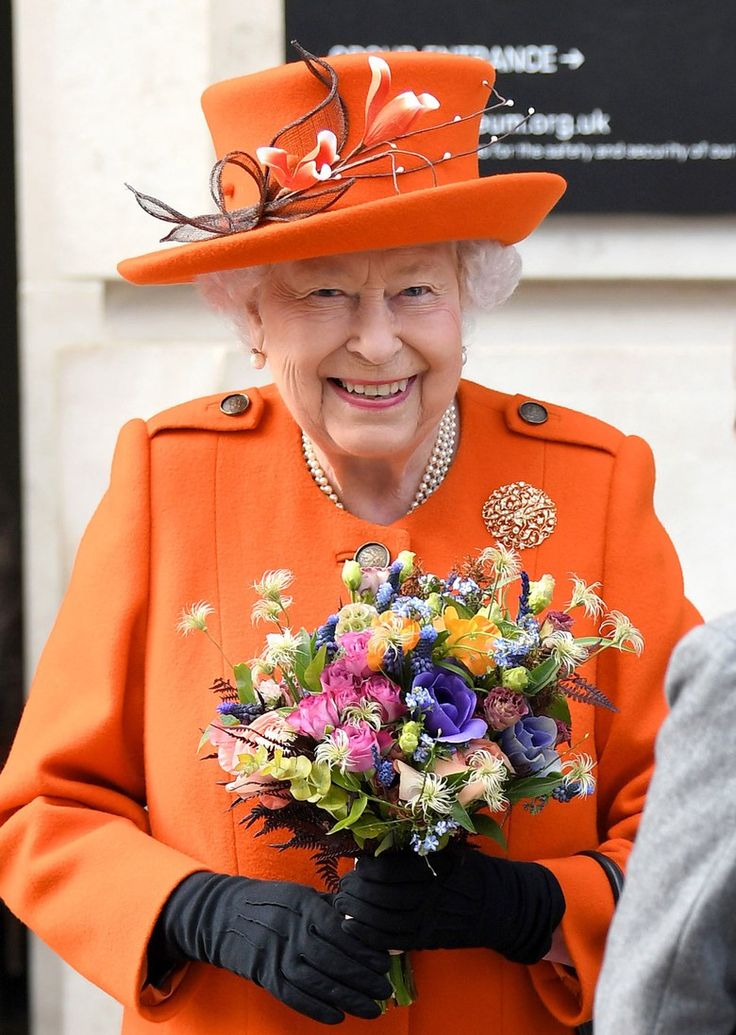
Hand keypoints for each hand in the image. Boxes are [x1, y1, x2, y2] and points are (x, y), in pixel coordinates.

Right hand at [150, 871, 391, 1023]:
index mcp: (302, 904)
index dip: (362, 948)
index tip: (383, 963)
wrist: (223, 915)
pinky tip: (337, 1016)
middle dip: (360, 977)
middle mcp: (289, 928)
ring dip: (345, 997)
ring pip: (314, 980)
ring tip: (370, 1008)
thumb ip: (328, 908)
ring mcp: (274, 953)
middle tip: (383, 990)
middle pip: (329, 958)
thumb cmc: (271, 902)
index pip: (337, 929)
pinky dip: (316, 1008)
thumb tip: (364, 925)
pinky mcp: (263, 974)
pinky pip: (292, 995)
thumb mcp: (299, 894)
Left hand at [335, 848, 564, 963]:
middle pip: (382, 897)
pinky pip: (392, 940)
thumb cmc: (472, 871)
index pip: (391, 870)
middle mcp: (432, 897)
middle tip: (344, 884)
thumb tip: (378, 850)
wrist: (502, 906)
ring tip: (344, 903)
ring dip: (357, 913)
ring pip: (384, 921)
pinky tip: (353, 927)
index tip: (358, 862)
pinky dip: (368, 935)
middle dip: (356, 891)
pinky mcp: (429, 940)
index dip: (368, 868)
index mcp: (436, 869)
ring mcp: (430, 921)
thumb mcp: (449, 851)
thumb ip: (418, 851)